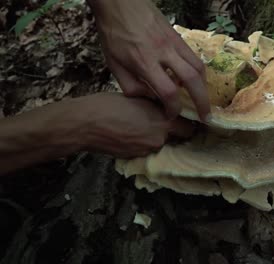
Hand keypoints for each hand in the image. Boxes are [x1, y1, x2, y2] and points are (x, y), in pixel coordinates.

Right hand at [0, 93, 192, 174]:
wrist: (84, 124)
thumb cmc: (109, 105)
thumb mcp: (138, 99)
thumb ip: (156, 106)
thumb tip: (166, 107)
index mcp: (163, 123)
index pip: (189, 128)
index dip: (188, 122)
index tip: (186, 117)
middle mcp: (159, 140)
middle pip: (177, 139)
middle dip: (175, 131)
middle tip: (168, 121)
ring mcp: (147, 151)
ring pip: (162, 144)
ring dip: (159, 137)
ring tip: (146, 126)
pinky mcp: (135, 158)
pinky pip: (148, 149)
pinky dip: (146, 142)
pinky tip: (134, 133)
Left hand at [88, 0, 210, 119]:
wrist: (120, 4)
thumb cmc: (114, 34)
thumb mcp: (114, 64)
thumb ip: (131, 86)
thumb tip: (149, 100)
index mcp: (144, 62)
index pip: (168, 91)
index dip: (173, 108)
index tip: (171, 115)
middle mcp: (164, 53)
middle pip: (192, 80)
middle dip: (202, 102)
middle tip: (205, 117)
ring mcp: (174, 43)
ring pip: (199, 67)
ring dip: (204, 87)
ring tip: (202, 99)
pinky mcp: (178, 37)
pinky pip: (195, 57)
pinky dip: (198, 72)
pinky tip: (193, 80)